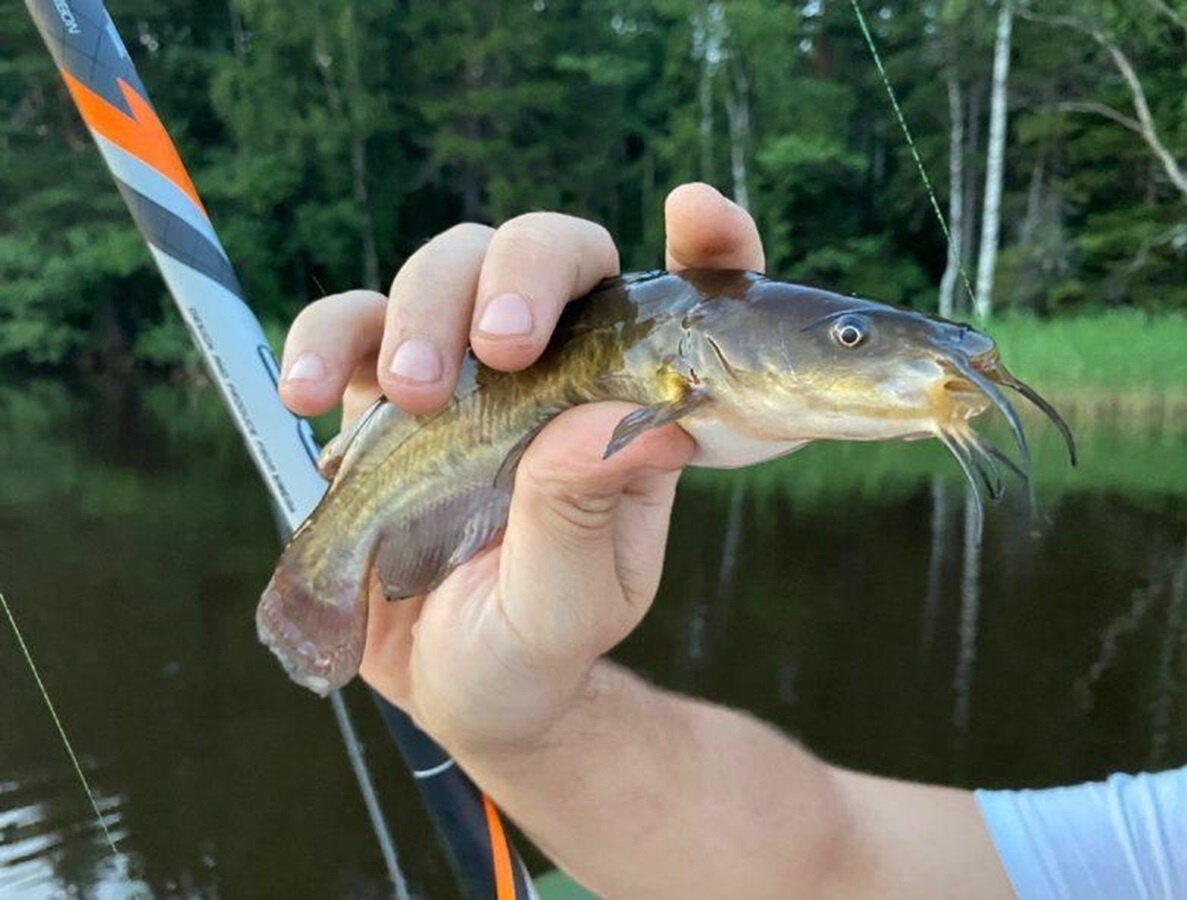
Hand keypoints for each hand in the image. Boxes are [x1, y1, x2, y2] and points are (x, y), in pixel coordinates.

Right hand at [277, 183, 764, 753]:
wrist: (455, 684)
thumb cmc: (535, 644)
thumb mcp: (570, 604)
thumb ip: (586, 517)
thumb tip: (631, 421)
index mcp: (631, 408)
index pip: (685, 300)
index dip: (706, 244)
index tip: (692, 212)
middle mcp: (558, 370)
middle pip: (548, 252)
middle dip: (520, 276)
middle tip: (498, 349)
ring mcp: (469, 374)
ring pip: (446, 266)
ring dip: (421, 311)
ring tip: (408, 397)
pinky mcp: (384, 394)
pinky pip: (348, 328)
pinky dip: (323, 341)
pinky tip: (309, 396)